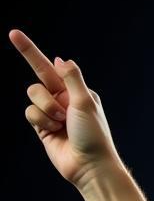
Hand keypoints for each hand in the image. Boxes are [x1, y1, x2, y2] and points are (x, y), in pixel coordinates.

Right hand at [10, 30, 120, 188]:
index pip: (51, 66)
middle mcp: (63, 100)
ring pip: (33, 94)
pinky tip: (53, 130)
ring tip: (61, 121)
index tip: (13, 34)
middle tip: (13, 34)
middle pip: (38, 74)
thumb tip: (60, 60)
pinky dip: (41, 120)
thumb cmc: (94, 135)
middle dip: (27, 54)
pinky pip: (30, 112)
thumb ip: (72, 79)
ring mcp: (51, 113)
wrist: (90, 166)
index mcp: (76, 91)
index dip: (31, 51)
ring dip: (46, 106)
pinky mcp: (42, 127)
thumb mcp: (86, 102)